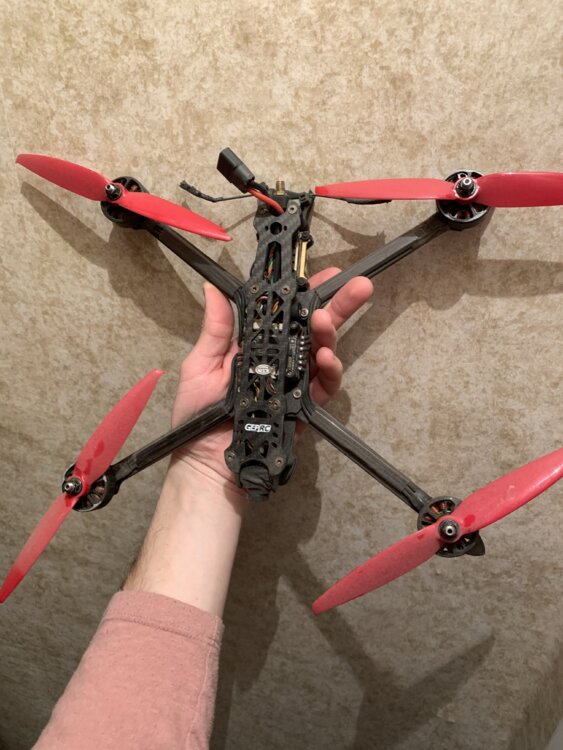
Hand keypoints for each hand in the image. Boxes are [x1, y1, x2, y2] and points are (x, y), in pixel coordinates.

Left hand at [171, 269, 372, 485]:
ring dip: (329, 335)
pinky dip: (329, 371)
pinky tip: (326, 358)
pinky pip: (323, 386)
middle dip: (338, 306)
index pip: (285, 314)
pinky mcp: (303, 408)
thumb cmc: (198, 415)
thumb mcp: (202, 364)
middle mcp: (279, 361)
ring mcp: (294, 384)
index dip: (305, 293)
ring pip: (322, 353)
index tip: (322, 273)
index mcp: (257, 346)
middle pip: (313, 329)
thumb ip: (216, 329)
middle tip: (356, 286)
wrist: (205, 462)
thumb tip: (213, 289)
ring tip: (327, 321)